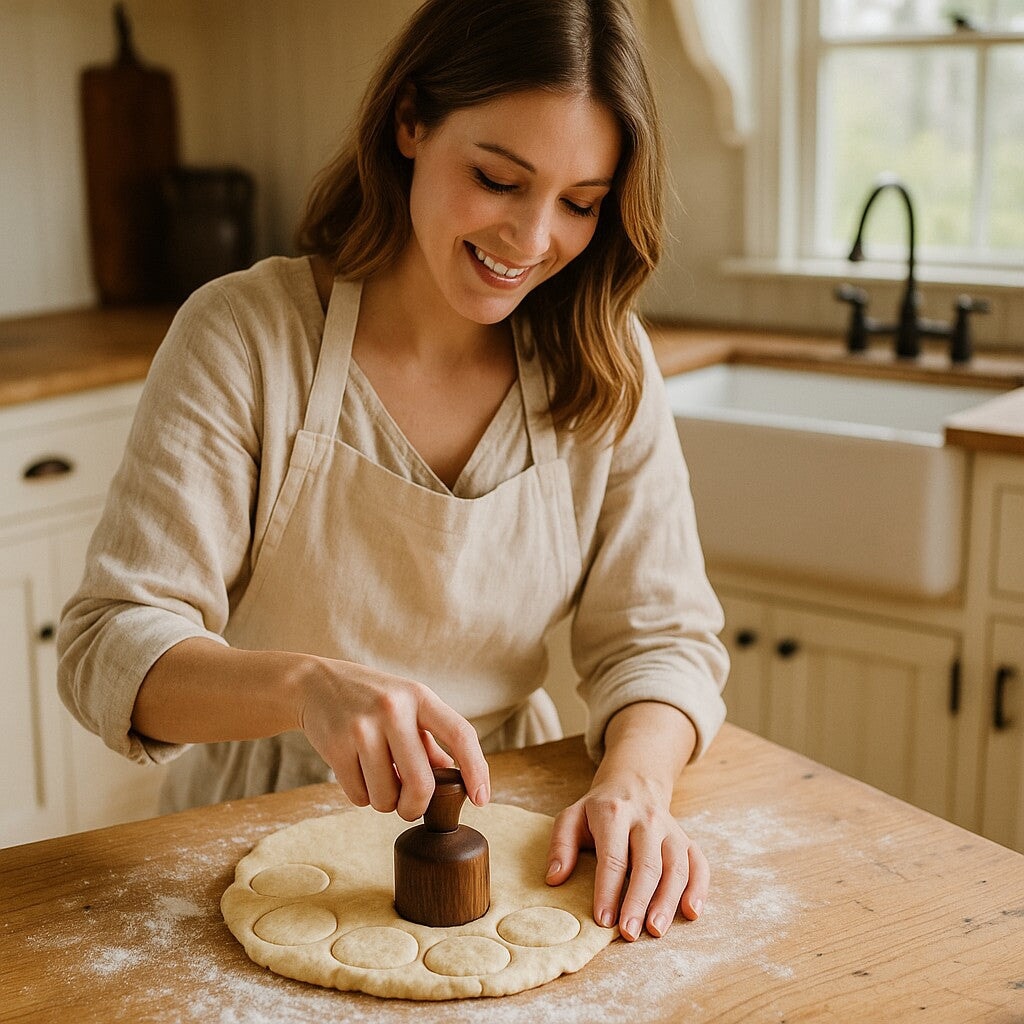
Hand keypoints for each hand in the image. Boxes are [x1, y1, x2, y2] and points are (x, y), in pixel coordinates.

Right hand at [297, 657, 489, 821]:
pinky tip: (358, 773)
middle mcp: (393, 709)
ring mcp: (362, 727)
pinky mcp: (335, 746)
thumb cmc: (373, 700)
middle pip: (421, 783)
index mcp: (419, 696)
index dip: (476, 769)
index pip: (460, 734)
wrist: (316, 684)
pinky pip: (359, 797)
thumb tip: (458, 781)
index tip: (482, 798)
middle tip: (411, 807)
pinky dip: (363, 796)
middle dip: (417, 806)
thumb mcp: (409, 706)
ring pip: (386, 797)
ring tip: (380, 779)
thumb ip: (433, 742)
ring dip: (386, 802)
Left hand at [545, 774, 707, 940]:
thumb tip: (554, 878)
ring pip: (675, 867)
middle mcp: (646, 820)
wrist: (634, 783)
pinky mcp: (686, 839)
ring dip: (668, 901)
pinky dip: (699, 888)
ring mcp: (670, 829)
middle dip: (638, 901)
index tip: (603, 919)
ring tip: (655, 930)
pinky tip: (691, 911)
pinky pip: (699, 863)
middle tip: (629, 933)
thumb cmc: (599, 809)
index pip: (613, 857)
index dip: (608, 890)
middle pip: (647, 864)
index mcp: (614, 814)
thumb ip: (561, 845)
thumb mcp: (572, 817)